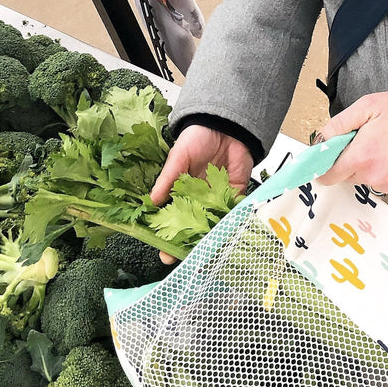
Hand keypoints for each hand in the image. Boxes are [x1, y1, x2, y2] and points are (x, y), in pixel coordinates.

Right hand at [150, 126, 253, 262]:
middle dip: (189, 245)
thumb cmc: (198, 137)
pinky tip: (229, 238)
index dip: (168, 235)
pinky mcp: (236, 193)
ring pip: (214, 224)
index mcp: (181, 190)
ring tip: (207, 256)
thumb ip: (167, 179)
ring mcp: (218, 197)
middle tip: (186, 261)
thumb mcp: (178, 157)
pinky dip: (233, 224)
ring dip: (211, 239)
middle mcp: (199, 198)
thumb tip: (151, 201)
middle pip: (194, 227)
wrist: (226, 124)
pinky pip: (234, 212)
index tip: (164, 253)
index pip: (173, 218)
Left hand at [316, 91, 387, 199]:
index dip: (326, 168)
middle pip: (350, 176)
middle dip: (354, 163)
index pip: (329, 176)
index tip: (328, 162)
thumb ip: (339, 124)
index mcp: (360, 157)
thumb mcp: (367, 107)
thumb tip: (321, 139)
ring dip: (374, 169)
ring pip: (371, 181)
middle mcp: (373, 176)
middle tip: (368, 144)